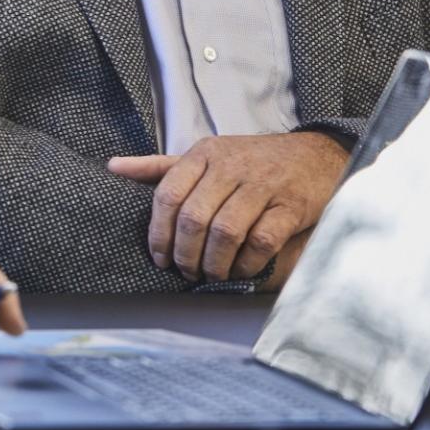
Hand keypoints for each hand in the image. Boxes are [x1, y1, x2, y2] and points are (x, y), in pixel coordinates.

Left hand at [107, 132, 348, 283]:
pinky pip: (261, 241)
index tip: (159, 257)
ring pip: (225, 232)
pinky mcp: (290, 206)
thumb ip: (160, 167)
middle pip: (193, 218)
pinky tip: (240, 270)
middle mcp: (230, 167)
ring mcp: (262, 185)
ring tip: (211, 274)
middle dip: (185, 254)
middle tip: (185, 271)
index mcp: (203, 154)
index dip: (158, 233)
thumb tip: (113, 167)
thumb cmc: (252, 160)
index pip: (168, 195)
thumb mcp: (206, 155)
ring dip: (213, 263)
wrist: (316, 154)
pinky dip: (246, 263)